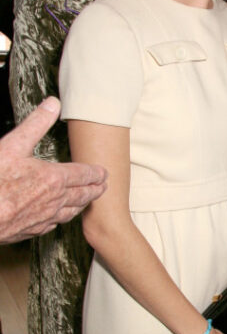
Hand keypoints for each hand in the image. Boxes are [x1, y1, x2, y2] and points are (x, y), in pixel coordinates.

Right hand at [0, 97, 107, 243]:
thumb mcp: (13, 145)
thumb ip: (36, 124)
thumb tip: (53, 104)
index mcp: (53, 178)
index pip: (83, 175)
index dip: (96, 173)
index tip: (104, 173)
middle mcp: (55, 200)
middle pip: (82, 195)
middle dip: (95, 189)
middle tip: (104, 187)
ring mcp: (45, 217)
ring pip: (71, 211)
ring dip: (82, 204)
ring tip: (88, 201)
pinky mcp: (33, 230)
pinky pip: (55, 223)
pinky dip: (63, 217)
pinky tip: (61, 216)